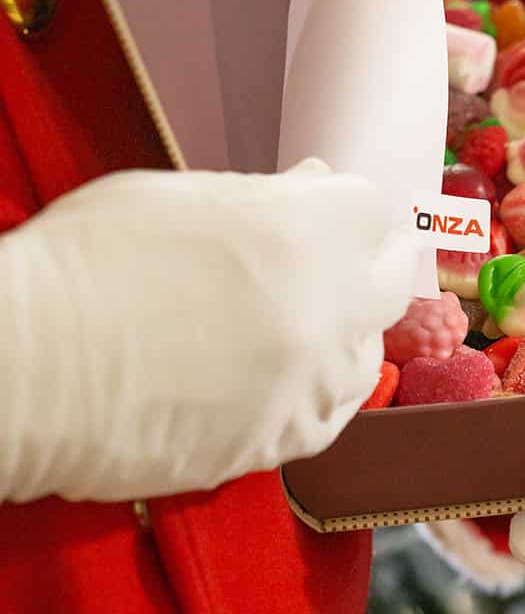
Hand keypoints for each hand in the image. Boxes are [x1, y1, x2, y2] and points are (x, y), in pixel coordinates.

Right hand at [0, 159, 417, 502]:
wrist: (23, 363)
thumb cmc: (89, 259)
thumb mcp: (182, 195)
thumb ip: (268, 194)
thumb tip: (315, 183)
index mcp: (306, 228)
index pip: (373, 210)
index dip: (350, 210)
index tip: (334, 216)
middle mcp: (325, 304)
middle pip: (389, 279)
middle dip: (366, 264)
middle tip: (333, 266)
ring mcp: (306, 379)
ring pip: (366, 355)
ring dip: (345, 335)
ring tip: (304, 328)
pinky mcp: (278, 441)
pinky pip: (329, 418)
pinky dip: (317, 395)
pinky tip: (287, 381)